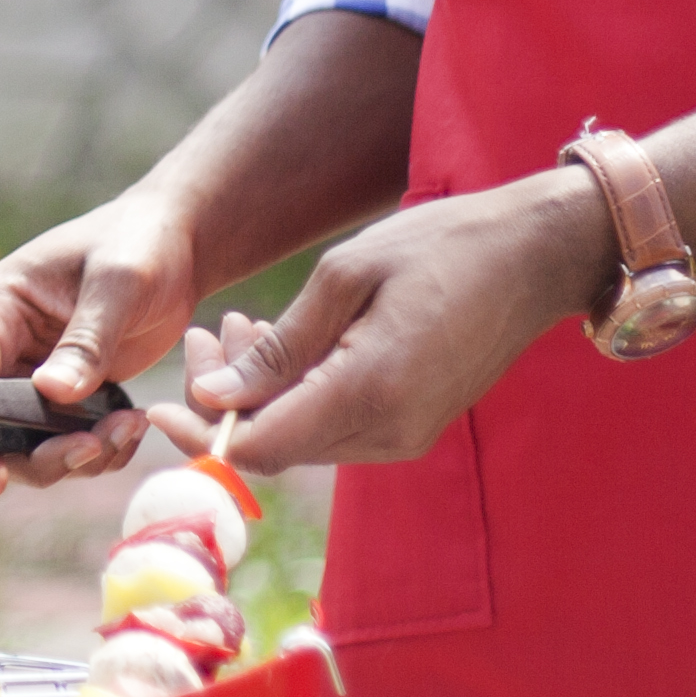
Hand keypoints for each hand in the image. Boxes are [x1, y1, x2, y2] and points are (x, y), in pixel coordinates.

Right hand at [0, 184, 205, 493]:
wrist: (174, 246)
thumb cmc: (140, 244)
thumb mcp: (120, 282)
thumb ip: (87, 338)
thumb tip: (52, 393)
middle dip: (41, 453)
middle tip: (96, 448)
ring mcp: (28, 376)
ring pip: (30, 447)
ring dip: (79, 455)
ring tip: (130, 427)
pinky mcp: (61, 397)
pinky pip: (66, 444)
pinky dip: (99, 451)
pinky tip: (132, 426)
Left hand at [174, 167, 621, 469]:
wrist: (535, 256)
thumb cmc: (441, 246)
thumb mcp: (345, 275)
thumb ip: (280, 347)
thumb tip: (215, 396)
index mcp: (369, 393)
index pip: (260, 446)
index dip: (201, 433)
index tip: (160, 400)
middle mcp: (389, 433)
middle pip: (275, 450)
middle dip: (224, 404)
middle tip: (204, 335)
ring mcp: (405, 437)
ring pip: (302, 441)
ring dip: (260, 396)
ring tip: (241, 327)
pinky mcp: (413, 428)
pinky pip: (335, 429)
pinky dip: (297, 397)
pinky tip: (284, 345)